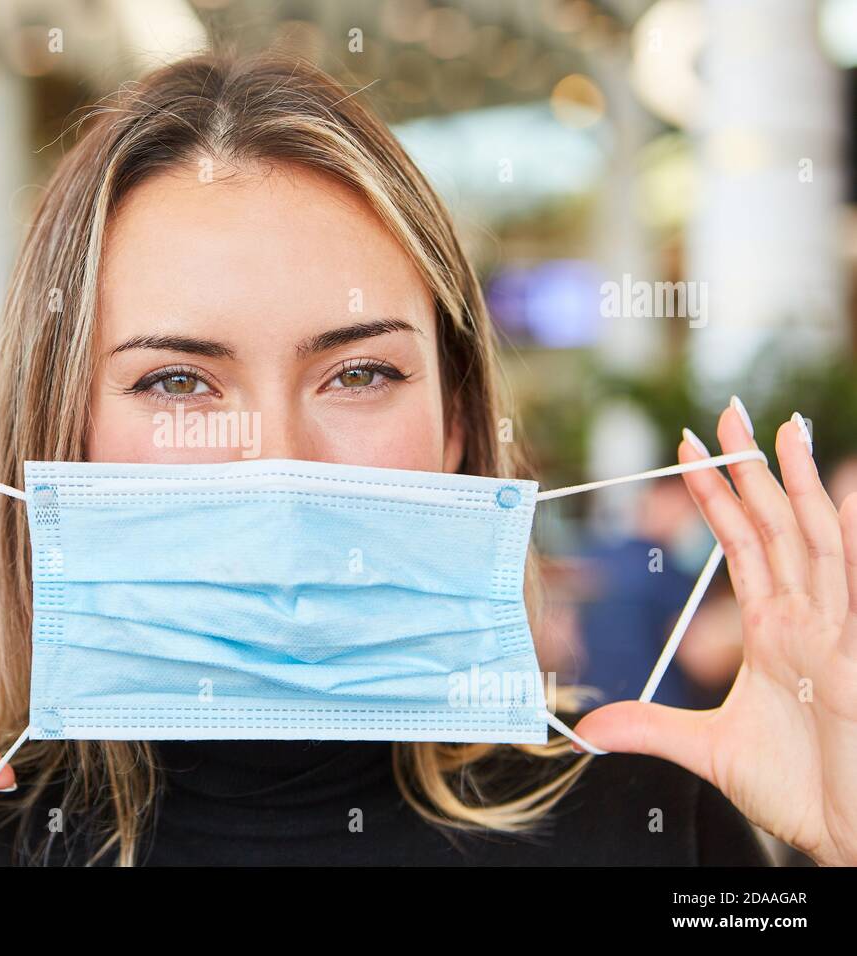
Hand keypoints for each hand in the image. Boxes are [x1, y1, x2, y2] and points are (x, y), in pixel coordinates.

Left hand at [575, 398, 856, 865]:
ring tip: (784, 428)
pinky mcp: (851, 649)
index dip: (719, 494)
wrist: (846, 834)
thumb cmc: (799, 789)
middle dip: (753, 466)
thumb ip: (650, 728)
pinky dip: (846, 530)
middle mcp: (805, 618)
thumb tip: (589, 729)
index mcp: (773, 629)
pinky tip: (844, 488)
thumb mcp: (707, 750)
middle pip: (777, 523)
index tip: (691, 448)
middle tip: (729, 408)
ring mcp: (834, 630)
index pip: (742, 542)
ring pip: (816, 539)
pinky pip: (850, 578)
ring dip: (800, 483)